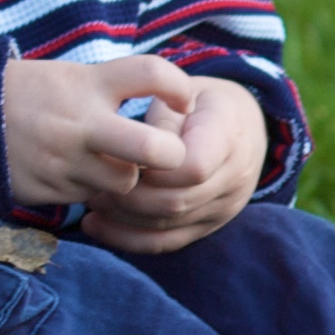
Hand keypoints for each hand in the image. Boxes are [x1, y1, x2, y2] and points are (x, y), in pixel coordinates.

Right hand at [2, 55, 196, 211]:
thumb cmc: (26, 92)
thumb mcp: (68, 75)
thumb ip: (112, 88)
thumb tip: (167, 101)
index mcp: (86, 84)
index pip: (152, 74)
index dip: (179, 87)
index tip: (182, 99)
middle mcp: (79, 123)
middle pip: (155, 150)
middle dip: (170, 156)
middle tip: (166, 154)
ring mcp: (63, 161)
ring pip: (125, 184)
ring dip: (126, 177)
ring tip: (109, 162)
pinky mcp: (48, 190)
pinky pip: (90, 198)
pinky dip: (93, 189)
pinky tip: (77, 172)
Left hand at [79, 75, 264, 254]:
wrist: (244, 126)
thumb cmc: (201, 103)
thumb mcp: (185, 91)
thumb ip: (163, 119)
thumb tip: (133, 148)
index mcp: (228, 138)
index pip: (193, 167)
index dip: (152, 167)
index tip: (119, 153)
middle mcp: (233, 179)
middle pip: (176, 201)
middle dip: (127, 195)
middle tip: (91, 181)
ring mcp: (224, 208)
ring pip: (167, 225)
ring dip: (121, 216)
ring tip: (90, 198)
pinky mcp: (207, 226)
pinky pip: (166, 242)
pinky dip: (127, 238)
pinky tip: (94, 225)